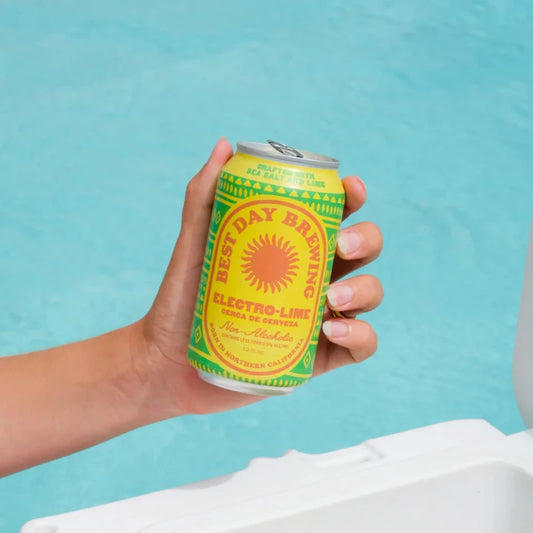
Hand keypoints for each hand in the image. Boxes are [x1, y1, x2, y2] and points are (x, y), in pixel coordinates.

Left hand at [134, 138, 383, 418]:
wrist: (168, 363)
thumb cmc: (182, 300)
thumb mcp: (194, 244)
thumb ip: (205, 195)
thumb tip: (226, 146)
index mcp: (292, 248)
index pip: (335, 216)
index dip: (352, 198)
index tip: (349, 188)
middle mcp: (312, 278)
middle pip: (362, 250)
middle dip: (365, 240)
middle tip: (339, 245)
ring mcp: (319, 317)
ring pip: (368, 294)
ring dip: (364, 289)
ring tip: (330, 299)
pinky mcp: (319, 357)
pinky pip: (360, 345)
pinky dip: (360, 336)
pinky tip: (332, 331)